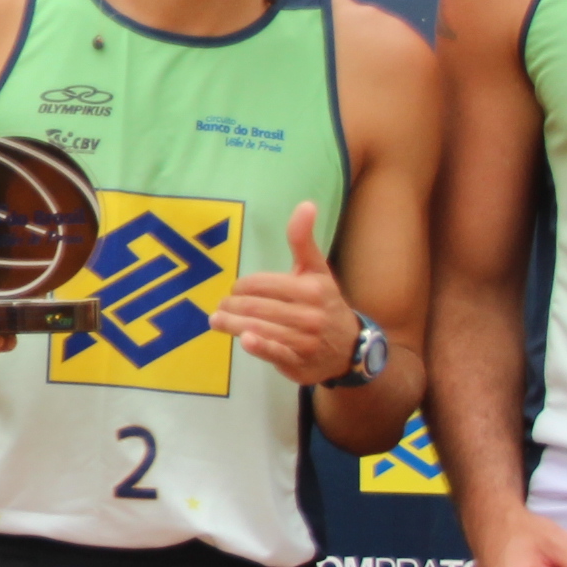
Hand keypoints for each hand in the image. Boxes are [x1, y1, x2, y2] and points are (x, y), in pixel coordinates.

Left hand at [211, 203, 359, 382]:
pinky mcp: (299, 361)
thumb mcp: (317, 271)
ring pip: (260, 328)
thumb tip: (305, 204)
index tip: (235, 290)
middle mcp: (310, 314)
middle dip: (232, 306)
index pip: (264, 284)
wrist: (349, 347)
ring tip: (217, 320)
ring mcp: (305, 340)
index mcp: (312, 289)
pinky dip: (259, 346)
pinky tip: (245, 340)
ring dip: (233, 324)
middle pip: (257, 307)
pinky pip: (275, 352)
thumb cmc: (324, 303)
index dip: (243, 286)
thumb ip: (303, 241)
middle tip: (221, 306)